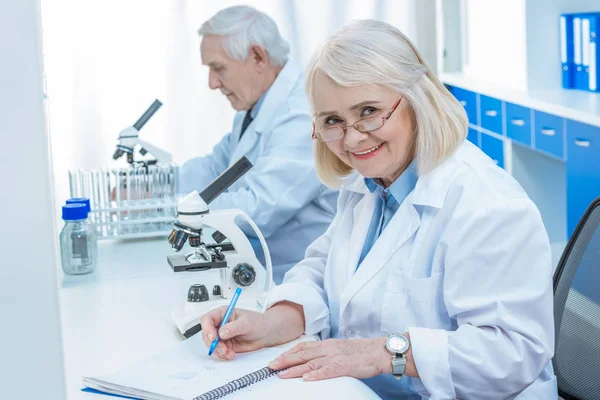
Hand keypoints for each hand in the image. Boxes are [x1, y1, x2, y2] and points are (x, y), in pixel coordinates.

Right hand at [200, 307, 270, 359]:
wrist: (266, 333)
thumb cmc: (257, 322)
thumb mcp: (246, 322)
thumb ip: (233, 327)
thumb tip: (221, 332)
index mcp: (223, 313)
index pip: (208, 319)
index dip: (207, 328)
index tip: (213, 337)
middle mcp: (221, 324)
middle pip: (207, 333)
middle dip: (213, 343)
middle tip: (222, 348)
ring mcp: (222, 335)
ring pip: (212, 344)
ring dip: (218, 350)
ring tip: (228, 352)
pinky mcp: (226, 345)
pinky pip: (219, 351)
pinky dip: (223, 354)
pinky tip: (230, 354)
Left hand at [269, 337, 390, 380]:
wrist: (379, 351)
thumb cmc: (361, 352)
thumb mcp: (339, 349)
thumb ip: (325, 353)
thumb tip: (312, 360)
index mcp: (327, 344)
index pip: (303, 347)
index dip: (288, 353)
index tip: (276, 358)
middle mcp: (328, 348)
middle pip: (302, 354)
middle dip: (285, 360)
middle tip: (271, 366)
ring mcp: (336, 357)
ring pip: (311, 363)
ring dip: (295, 369)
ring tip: (282, 374)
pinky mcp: (344, 366)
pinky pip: (328, 371)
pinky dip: (316, 374)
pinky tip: (306, 378)